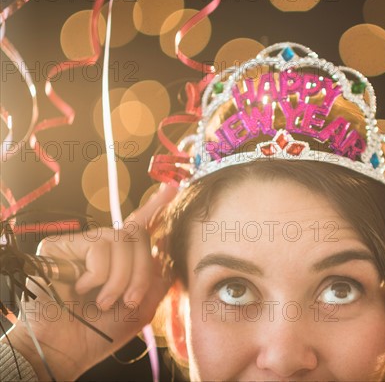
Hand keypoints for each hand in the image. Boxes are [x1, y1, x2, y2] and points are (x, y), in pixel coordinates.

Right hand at [3, 184, 176, 380]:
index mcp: (118, 260)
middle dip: (140, 273)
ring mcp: (79, 245)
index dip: (155, 207)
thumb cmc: (100, 333)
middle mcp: (99, 248)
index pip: (138, 227)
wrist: (66, 350)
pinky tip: (79, 290)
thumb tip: (165, 251)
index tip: (172, 187)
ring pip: (120, 240)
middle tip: (128, 300)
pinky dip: (97, 275)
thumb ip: (157, 278)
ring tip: (103, 301)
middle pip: (137, 236)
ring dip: (119, 279)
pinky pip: (97, 248)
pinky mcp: (58, 246)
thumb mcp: (141, 306)